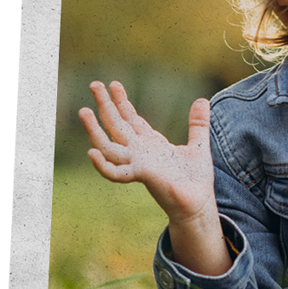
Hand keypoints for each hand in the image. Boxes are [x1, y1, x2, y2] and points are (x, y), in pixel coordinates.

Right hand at [78, 82, 216, 226]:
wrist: (199, 204)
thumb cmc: (195, 180)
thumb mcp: (198, 145)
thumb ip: (198, 123)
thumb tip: (203, 100)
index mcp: (151, 144)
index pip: (131, 119)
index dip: (121, 101)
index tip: (114, 84)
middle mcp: (140, 152)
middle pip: (117, 125)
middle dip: (105, 105)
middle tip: (94, 84)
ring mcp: (138, 164)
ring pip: (108, 145)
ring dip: (94, 129)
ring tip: (84, 111)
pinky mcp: (142, 176)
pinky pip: (116, 173)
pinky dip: (103, 165)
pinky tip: (92, 152)